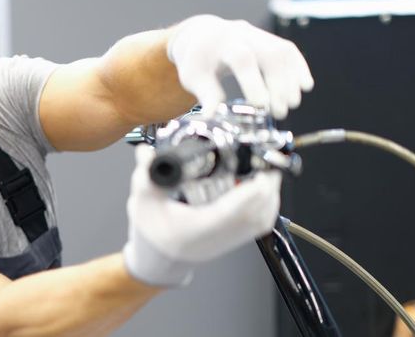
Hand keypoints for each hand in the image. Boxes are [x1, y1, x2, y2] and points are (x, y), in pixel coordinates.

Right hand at [122, 145, 281, 286]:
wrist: (157, 261)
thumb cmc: (151, 235)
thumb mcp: (144, 201)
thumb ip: (146, 175)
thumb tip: (147, 152)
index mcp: (200, 227)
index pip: (236, 209)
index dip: (254, 188)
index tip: (259, 167)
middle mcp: (220, 236)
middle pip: (259, 213)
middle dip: (268, 185)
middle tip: (265, 162)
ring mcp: (230, 240)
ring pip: (263, 219)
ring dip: (270, 195)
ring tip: (265, 173)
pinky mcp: (234, 239)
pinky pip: (261, 225)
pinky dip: (267, 207)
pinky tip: (262, 192)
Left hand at [167, 14, 313, 118]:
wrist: (205, 35)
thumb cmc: (199, 59)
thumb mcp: (194, 77)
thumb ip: (207, 96)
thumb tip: (212, 120)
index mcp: (221, 44)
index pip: (242, 59)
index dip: (254, 82)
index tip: (260, 106)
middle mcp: (243, 35)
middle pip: (270, 55)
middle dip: (279, 85)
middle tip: (279, 112)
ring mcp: (260, 35)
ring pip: (284, 52)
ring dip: (292, 80)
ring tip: (291, 104)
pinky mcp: (272, 39)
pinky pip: (291, 51)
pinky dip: (300, 68)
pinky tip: (304, 86)